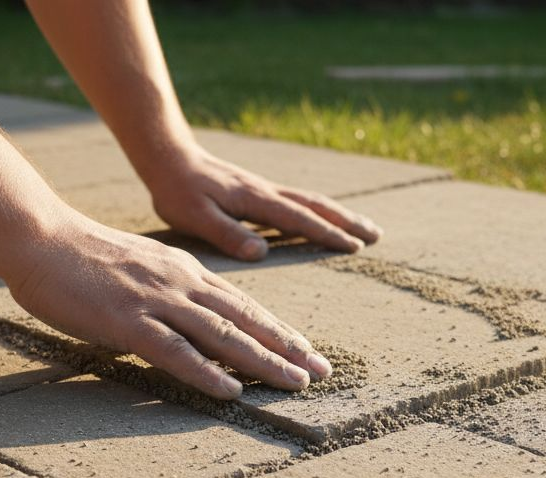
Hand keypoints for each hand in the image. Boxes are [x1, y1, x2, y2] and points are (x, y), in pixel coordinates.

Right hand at [4, 212, 332, 399]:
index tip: (305, 348)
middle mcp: (179, 282)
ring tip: (296, 382)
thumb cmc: (76, 257)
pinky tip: (233, 391)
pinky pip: (175, 351)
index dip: (276, 328)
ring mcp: (156, 300)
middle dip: (287, 346)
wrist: (38, 236)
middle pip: (245, 317)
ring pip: (222, 334)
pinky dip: (207, 372)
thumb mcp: (134, 271)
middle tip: (322, 371)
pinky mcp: (127, 321)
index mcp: (182, 270)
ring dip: (263, 361)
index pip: (241, 302)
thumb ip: (160, 296)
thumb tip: (173, 328)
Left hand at [142, 144, 382, 260]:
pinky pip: (297, 201)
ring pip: (310, 201)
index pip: (299, 218)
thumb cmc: (178, 191)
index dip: (328, 233)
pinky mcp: (256, 191)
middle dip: (347, 221)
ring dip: (339, 214)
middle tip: (377, 235)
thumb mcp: (195, 216)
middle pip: (316, 205)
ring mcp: (263, 190)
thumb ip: (227, 233)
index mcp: (255, 200)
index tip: (355, 246)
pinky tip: (322, 221)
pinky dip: (318, 211)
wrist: (168, 157)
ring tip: (363, 228)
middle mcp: (266, 192)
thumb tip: (261, 252)